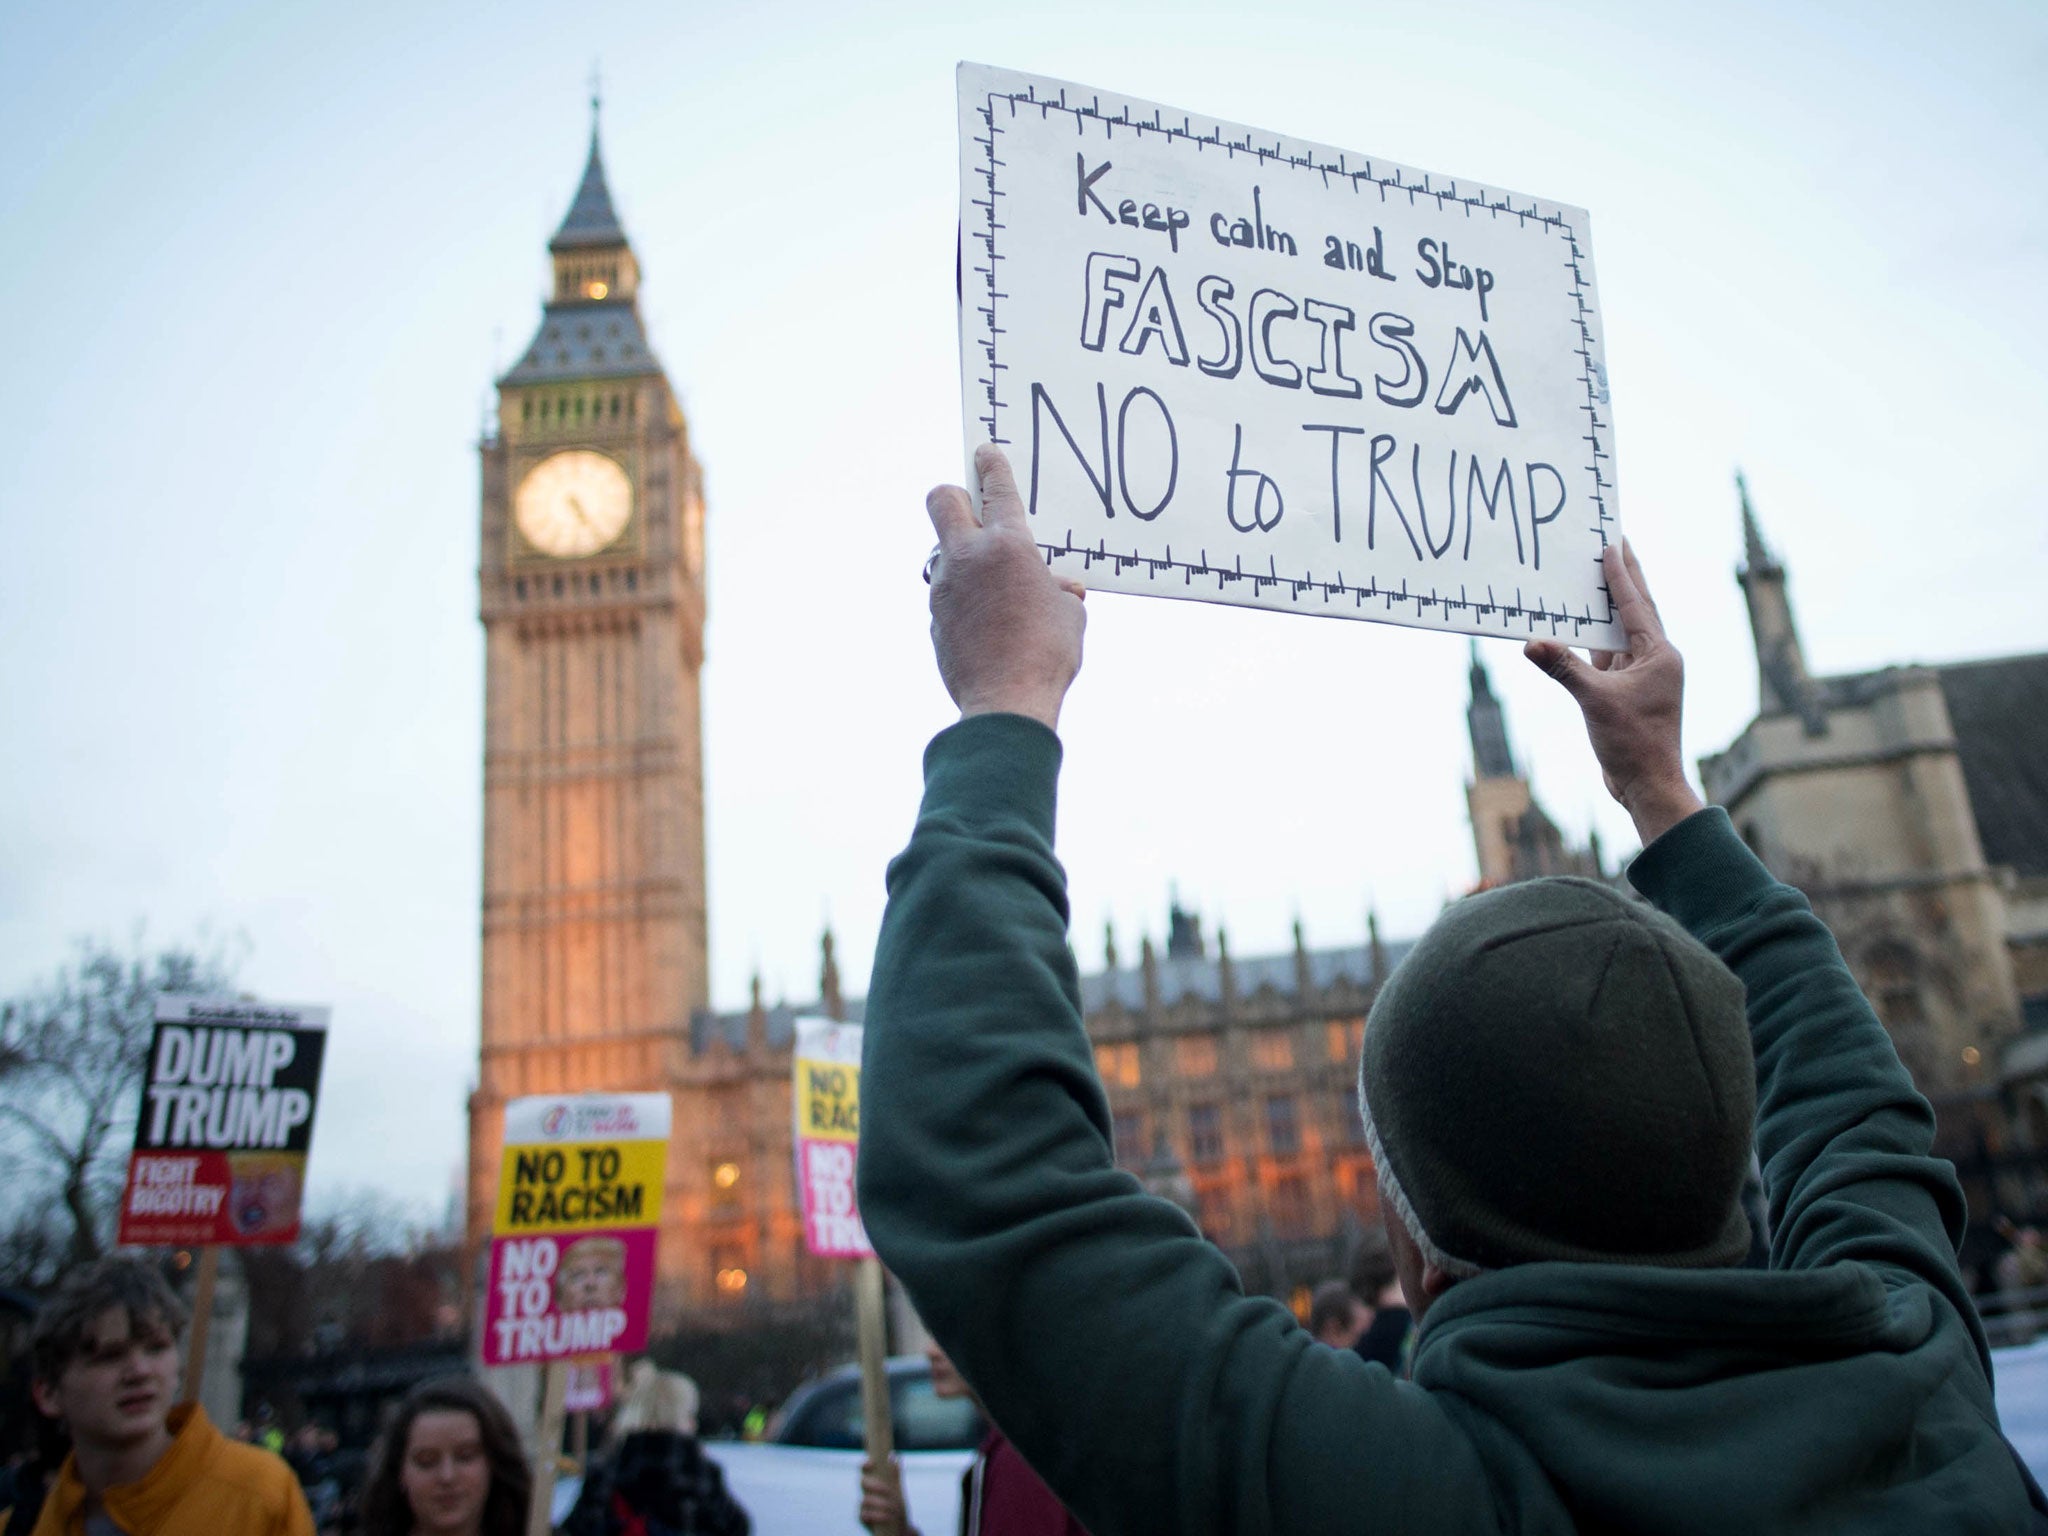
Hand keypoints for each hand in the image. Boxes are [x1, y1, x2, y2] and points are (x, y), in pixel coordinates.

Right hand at [858, 1455, 914, 1535]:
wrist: (900, 1529)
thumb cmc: (897, 1509)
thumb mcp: (898, 1491)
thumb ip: (895, 1475)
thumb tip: (893, 1455)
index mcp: (874, 1483)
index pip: (866, 1470)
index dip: (866, 1464)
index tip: (872, 1462)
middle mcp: (866, 1493)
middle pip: (863, 1483)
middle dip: (875, 1485)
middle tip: (887, 1490)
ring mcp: (863, 1506)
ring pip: (865, 1500)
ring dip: (880, 1503)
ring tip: (892, 1508)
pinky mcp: (863, 1519)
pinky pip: (865, 1515)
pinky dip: (877, 1515)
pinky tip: (886, 1517)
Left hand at [926, 444, 1086, 730]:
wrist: (1007, 703)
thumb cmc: (1048, 655)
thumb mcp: (1070, 615)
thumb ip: (1060, 591)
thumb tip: (1060, 588)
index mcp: (1008, 546)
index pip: (995, 489)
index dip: (991, 465)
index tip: (984, 452)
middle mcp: (967, 558)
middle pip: (941, 500)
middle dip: (955, 494)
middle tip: (973, 506)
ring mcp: (944, 589)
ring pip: (943, 553)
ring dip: (963, 558)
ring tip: (994, 585)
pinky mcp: (934, 620)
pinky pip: (946, 596)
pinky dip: (964, 599)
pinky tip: (987, 623)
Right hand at [1524, 540, 1703, 845]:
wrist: (1648, 785)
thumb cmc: (1634, 744)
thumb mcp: (1595, 701)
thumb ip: (1563, 668)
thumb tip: (1530, 643)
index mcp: (1658, 655)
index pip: (1636, 605)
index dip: (1622, 573)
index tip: (1612, 542)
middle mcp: (1654, 660)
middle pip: (1636, 609)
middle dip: (1626, 577)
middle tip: (1616, 543)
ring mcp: (1642, 677)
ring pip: (1620, 633)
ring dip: (1607, 607)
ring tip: (1594, 576)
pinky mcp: (1627, 693)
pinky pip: (1607, 657)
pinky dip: (1592, 640)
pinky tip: (1578, 627)